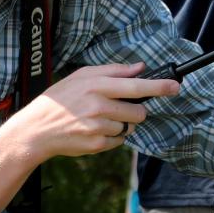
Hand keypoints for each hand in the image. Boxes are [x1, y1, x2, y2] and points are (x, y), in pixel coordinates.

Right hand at [22, 62, 179, 159]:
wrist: (37, 129)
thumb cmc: (61, 98)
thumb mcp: (82, 76)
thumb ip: (113, 70)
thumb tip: (140, 68)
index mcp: (97, 85)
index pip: (136, 86)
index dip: (159, 86)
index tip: (176, 86)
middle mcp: (99, 106)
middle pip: (139, 111)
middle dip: (136, 110)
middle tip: (119, 107)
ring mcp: (98, 127)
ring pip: (130, 126)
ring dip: (122, 122)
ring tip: (99, 118)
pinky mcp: (97, 145)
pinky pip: (120, 140)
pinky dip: (113, 135)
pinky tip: (94, 130)